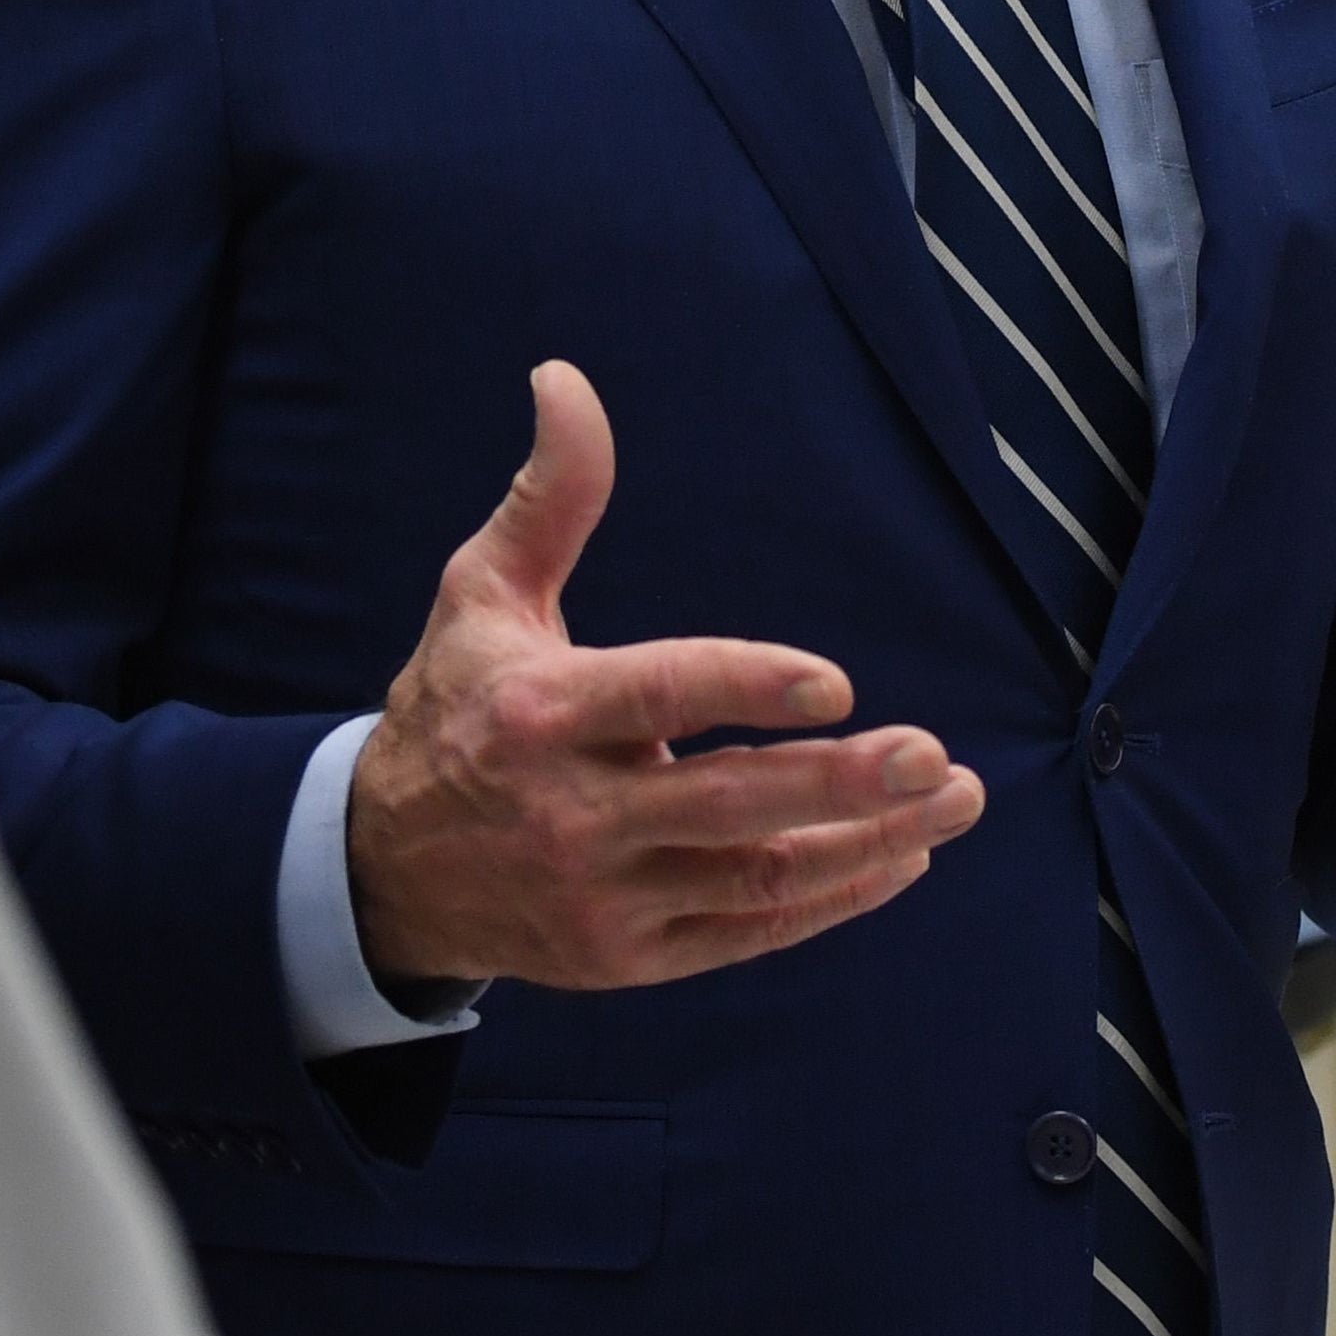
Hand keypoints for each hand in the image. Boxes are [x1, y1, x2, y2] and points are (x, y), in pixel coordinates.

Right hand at [346, 364, 985, 989]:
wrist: (385, 868)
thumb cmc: (456, 703)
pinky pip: (747, 931)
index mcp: (542, 713)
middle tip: (936, 755)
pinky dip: (830, 900)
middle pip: (728, 803)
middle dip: (842, 783)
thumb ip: (551, 495)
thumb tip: (566, 379)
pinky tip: (899, 857)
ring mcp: (604, 897)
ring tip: (951, 802)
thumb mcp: (483, 592)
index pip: (661, 697)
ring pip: (755, 876)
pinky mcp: (628, 957)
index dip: (749, 689)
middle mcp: (573, 815)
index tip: (838, 683)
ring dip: (865, 842)